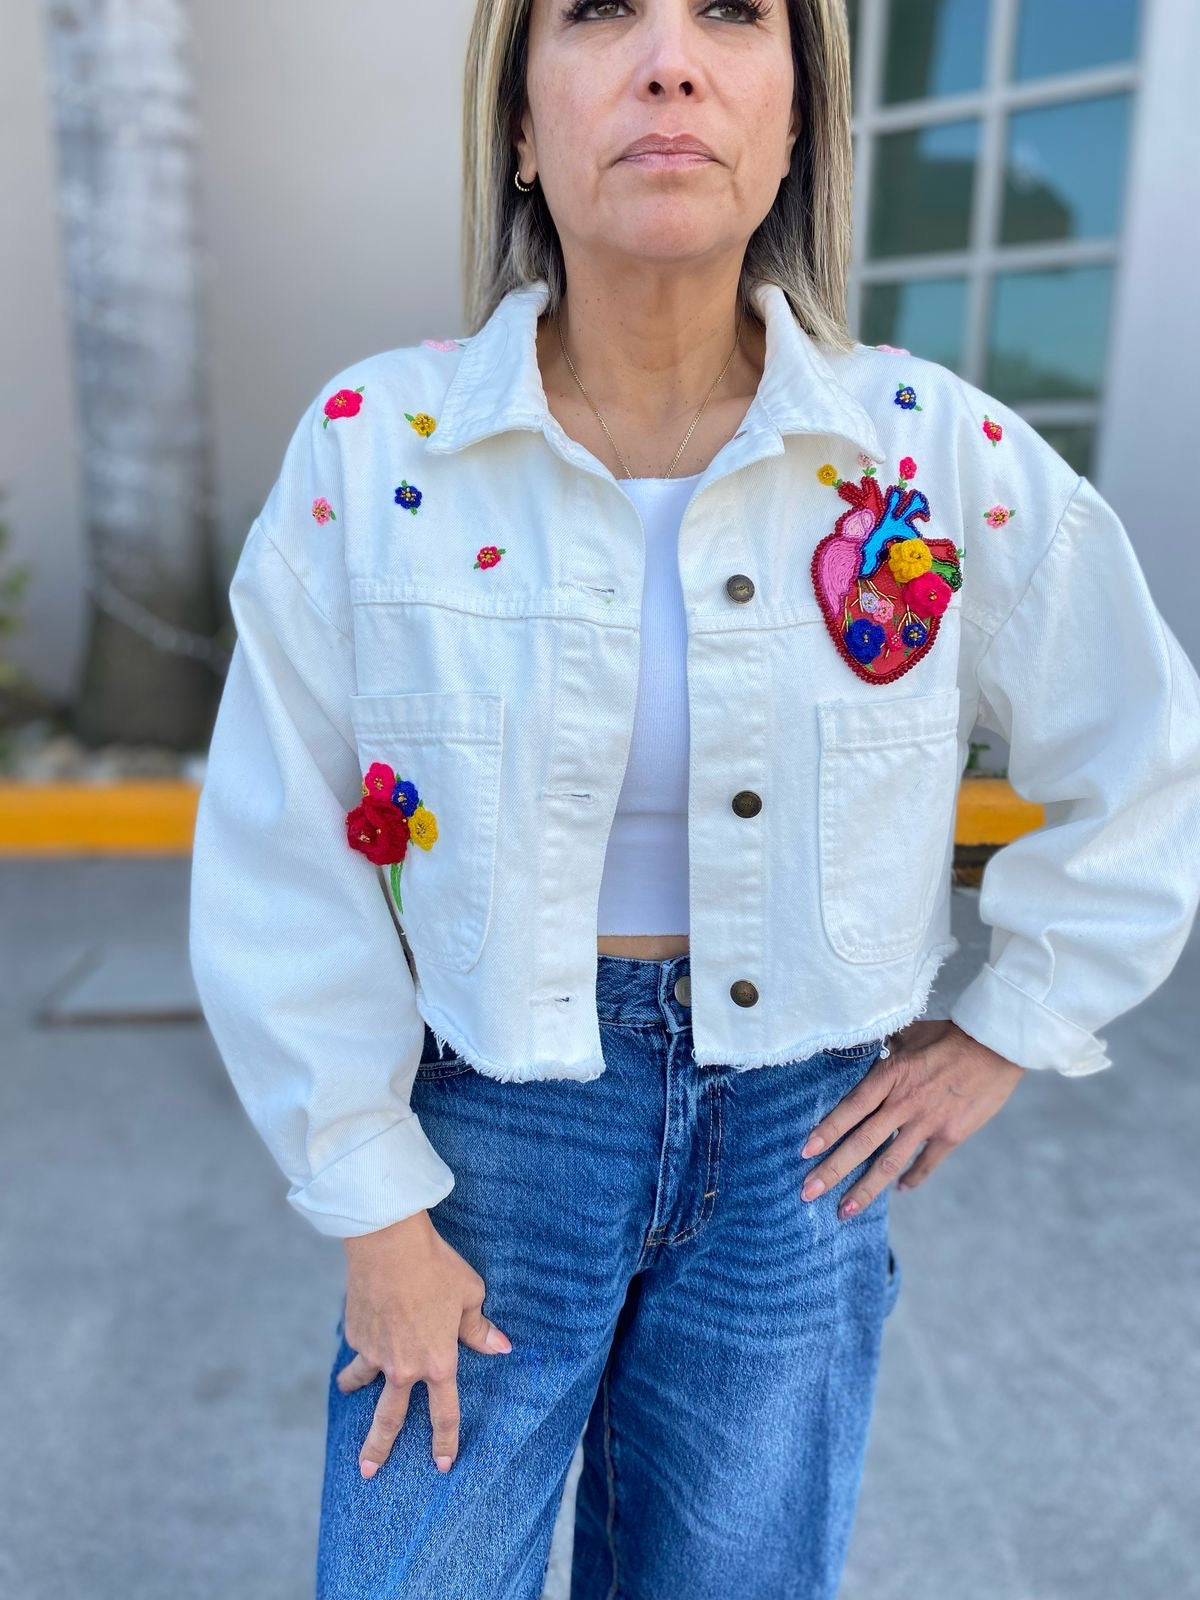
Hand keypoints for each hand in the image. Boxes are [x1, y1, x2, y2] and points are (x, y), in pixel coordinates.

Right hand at [337, 1210, 513, 1479]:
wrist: (390, 1247)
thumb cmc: (437, 1268)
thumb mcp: (469, 1296)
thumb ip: (479, 1328)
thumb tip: (501, 1347)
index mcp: (438, 1363)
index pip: (444, 1413)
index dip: (445, 1441)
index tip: (442, 1464)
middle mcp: (404, 1367)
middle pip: (389, 1420)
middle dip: (378, 1450)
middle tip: (368, 1473)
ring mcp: (375, 1354)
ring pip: (362, 1382)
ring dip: (353, 1390)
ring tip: (347, 1393)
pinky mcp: (356, 1334)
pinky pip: (358, 1346)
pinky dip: (359, 1343)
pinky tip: (360, 1329)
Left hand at [798, 1018, 1024, 1218]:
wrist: (996, 1046)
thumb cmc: (950, 1035)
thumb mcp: (909, 1033)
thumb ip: (885, 1047)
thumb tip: (862, 1041)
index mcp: (890, 1076)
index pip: (851, 1109)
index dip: (827, 1131)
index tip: (804, 1152)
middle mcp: (904, 1103)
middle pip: (862, 1143)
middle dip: (832, 1170)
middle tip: (808, 1192)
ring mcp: (928, 1123)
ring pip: (890, 1163)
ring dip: (866, 1189)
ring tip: (845, 1210)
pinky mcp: (951, 1135)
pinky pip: (926, 1163)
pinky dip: (912, 1178)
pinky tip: (900, 1190)